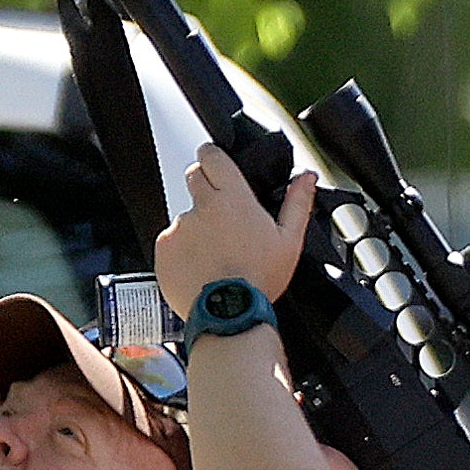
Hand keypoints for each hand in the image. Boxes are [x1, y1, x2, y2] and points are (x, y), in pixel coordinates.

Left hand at [156, 145, 314, 315]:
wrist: (228, 315)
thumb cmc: (259, 280)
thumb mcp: (289, 241)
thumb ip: (297, 203)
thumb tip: (305, 177)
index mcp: (232, 198)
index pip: (211, 155)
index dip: (214, 157)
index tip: (219, 167)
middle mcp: (201, 207)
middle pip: (194, 177)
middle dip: (206, 188)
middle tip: (223, 215)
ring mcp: (179, 228)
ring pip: (185, 214)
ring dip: (197, 226)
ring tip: (216, 253)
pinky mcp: (163, 249)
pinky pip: (171, 241)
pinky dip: (183, 250)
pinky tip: (201, 267)